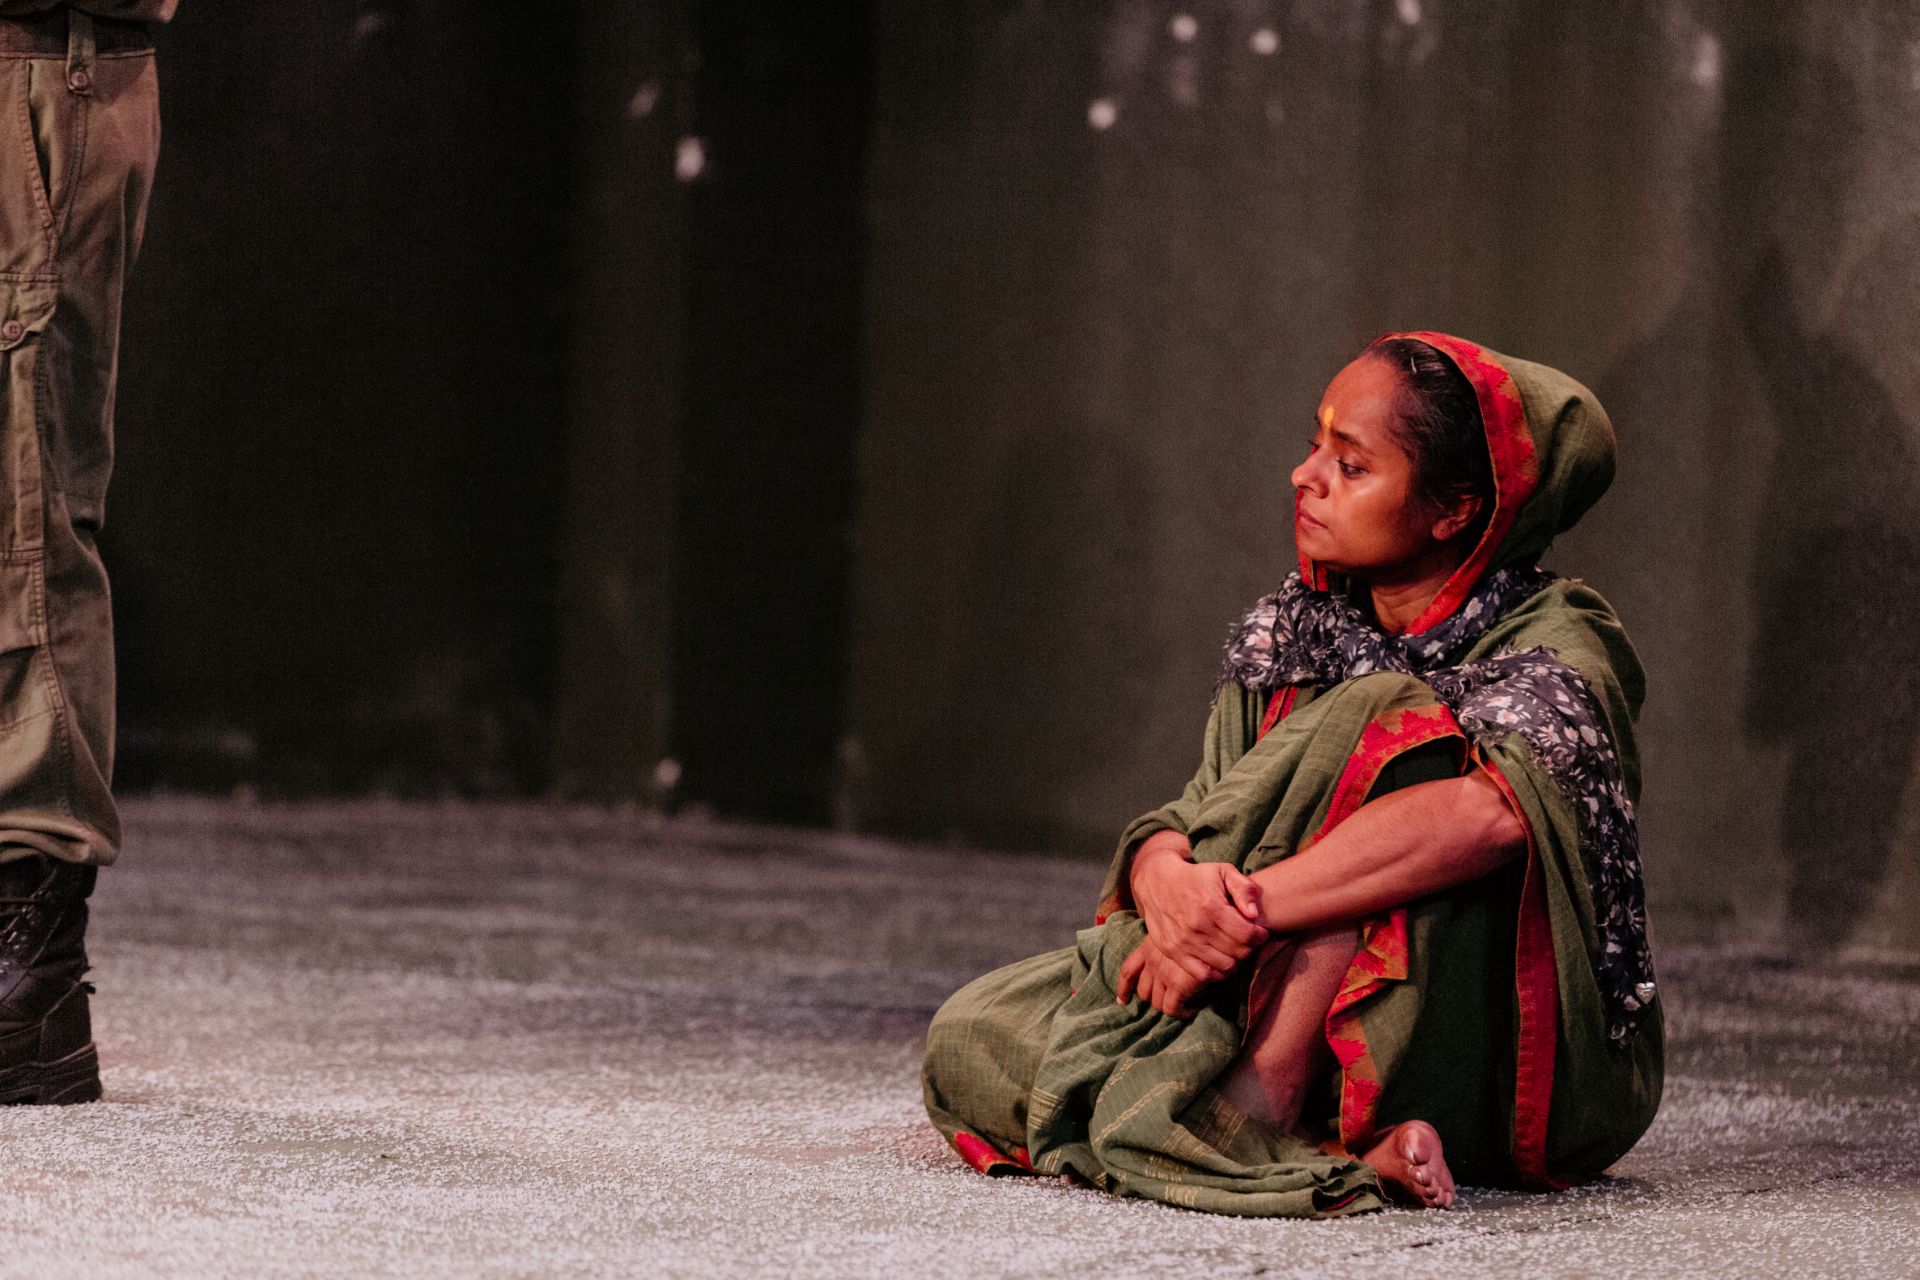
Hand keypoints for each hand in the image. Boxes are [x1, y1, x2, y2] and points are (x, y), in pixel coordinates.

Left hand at [1115, 935, 1207, 1017]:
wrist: (1210, 931)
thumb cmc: (1196, 930)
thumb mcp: (1175, 933)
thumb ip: (1168, 947)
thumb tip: (1173, 963)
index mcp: (1149, 948)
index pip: (1129, 971)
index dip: (1124, 988)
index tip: (1122, 1001)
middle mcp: (1152, 962)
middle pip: (1143, 991)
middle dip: (1154, 999)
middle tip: (1168, 1000)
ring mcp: (1163, 974)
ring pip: (1157, 1003)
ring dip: (1170, 1006)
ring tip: (1185, 1005)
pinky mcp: (1177, 985)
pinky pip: (1172, 1009)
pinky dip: (1181, 1013)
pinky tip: (1192, 1009)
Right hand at [1129, 840, 1267, 981]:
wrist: (1157, 881)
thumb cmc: (1195, 876)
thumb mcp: (1222, 871)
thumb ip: (1244, 889)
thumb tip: (1254, 915)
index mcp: (1211, 906)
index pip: (1247, 934)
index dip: (1260, 935)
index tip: (1261, 931)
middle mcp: (1197, 927)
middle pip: (1238, 951)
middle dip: (1250, 947)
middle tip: (1248, 940)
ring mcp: (1183, 942)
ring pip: (1224, 965)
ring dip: (1236, 960)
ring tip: (1235, 948)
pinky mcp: (1173, 952)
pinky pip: (1203, 974)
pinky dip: (1217, 973)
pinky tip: (1220, 961)